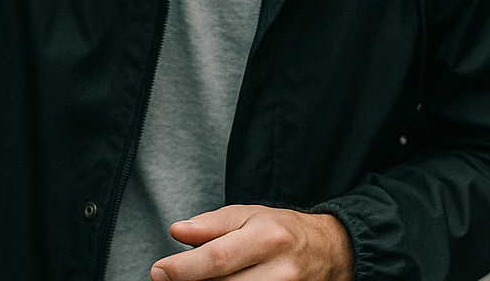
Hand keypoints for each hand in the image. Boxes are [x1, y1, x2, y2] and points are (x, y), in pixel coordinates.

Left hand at [150, 205, 352, 280]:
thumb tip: (177, 232)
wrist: (330, 251)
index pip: (218, 257)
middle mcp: (279, 271)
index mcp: (267, 237)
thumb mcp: (248, 215)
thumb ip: (210, 225)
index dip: (183, 269)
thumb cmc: (282, 230)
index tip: (158, 271)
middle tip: (169, 280)